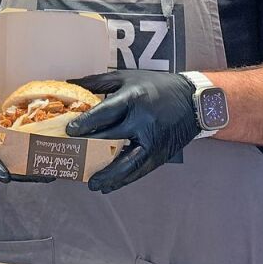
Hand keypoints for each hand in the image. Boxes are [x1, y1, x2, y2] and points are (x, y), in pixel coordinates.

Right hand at [0, 81, 49, 183]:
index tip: (6, 176)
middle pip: (4, 167)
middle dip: (24, 174)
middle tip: (43, 175)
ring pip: (13, 166)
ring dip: (31, 170)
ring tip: (50, 172)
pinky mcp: (3, 147)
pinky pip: (17, 157)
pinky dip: (31, 160)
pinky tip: (46, 160)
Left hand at [65, 70, 196, 193]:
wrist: (193, 101)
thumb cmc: (155, 87)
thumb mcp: (126, 77)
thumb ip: (97, 82)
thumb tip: (69, 83)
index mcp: (133, 99)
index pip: (105, 113)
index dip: (86, 123)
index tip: (69, 132)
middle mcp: (143, 121)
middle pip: (112, 138)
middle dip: (89, 149)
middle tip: (71, 157)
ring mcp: (152, 140)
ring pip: (127, 162)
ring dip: (108, 175)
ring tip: (91, 184)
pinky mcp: (159, 154)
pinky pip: (139, 171)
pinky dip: (123, 180)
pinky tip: (109, 186)